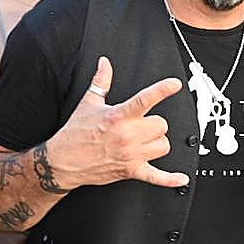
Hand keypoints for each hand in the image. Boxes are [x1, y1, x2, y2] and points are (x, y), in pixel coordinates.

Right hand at [46, 57, 187, 188]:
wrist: (63, 161)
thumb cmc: (75, 134)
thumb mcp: (88, 103)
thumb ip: (101, 81)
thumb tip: (104, 64)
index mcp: (119, 116)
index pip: (145, 99)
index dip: (162, 90)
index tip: (175, 84)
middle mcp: (128, 135)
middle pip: (161, 124)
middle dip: (154, 123)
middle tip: (142, 123)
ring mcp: (131, 154)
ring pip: (163, 146)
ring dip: (157, 142)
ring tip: (144, 140)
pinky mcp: (131, 171)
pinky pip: (156, 177)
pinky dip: (170, 179)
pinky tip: (180, 178)